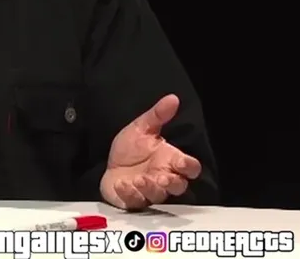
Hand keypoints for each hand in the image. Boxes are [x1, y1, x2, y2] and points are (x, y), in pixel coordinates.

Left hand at [99, 94, 202, 209]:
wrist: (109, 164)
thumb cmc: (131, 149)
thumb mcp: (142, 128)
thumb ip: (158, 115)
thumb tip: (173, 98)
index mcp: (170, 160)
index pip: (190, 167)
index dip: (189, 167)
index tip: (182, 162)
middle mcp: (163, 178)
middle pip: (179, 186)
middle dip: (172, 183)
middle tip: (161, 176)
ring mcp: (149, 192)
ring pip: (159, 196)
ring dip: (150, 188)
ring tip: (139, 179)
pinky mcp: (134, 201)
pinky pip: (136, 202)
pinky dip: (130, 194)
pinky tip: (121, 184)